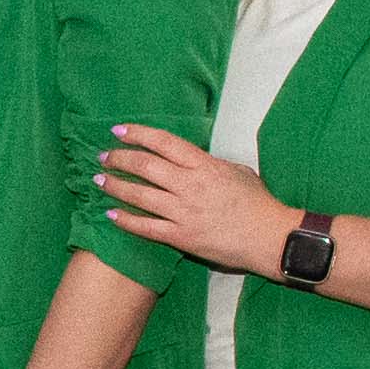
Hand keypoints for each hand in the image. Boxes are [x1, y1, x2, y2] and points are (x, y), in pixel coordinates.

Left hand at [97, 123, 283, 275]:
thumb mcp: (237, 171)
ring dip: (116, 186)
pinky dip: (126, 220)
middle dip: (119, 159)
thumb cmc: (258, 203)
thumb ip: (209, 164)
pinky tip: (111, 214)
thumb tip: (188, 160)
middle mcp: (190, 185)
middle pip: (145, 166)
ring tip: (99, 181)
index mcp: (204, 165)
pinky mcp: (182, 237)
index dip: (138, 134)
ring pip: (140, 195)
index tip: (118, 131)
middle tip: (103, 157)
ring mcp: (184, 212)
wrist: (270, 237)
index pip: (164, 142)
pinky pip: (147, 227)